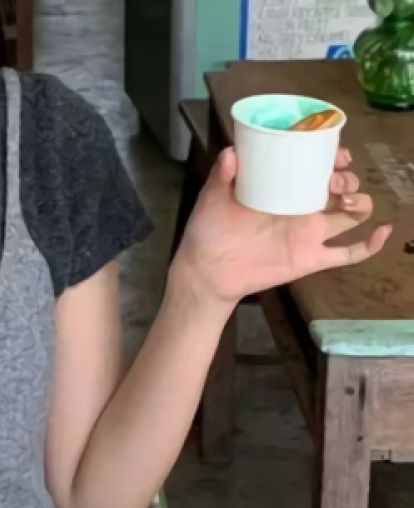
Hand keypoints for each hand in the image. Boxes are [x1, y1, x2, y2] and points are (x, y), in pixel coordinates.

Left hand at [173, 147, 392, 305]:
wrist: (206, 272)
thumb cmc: (208, 231)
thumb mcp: (212, 198)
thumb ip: (221, 175)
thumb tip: (232, 152)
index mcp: (284, 188)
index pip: (319, 165)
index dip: (334, 155)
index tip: (337, 152)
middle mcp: (302, 208)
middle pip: (342, 187)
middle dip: (347, 177)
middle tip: (335, 178)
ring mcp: (309, 234)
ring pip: (352, 215)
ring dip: (361, 203)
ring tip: (349, 200)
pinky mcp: (310, 259)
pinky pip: (348, 254)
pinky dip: (370, 245)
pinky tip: (383, 232)